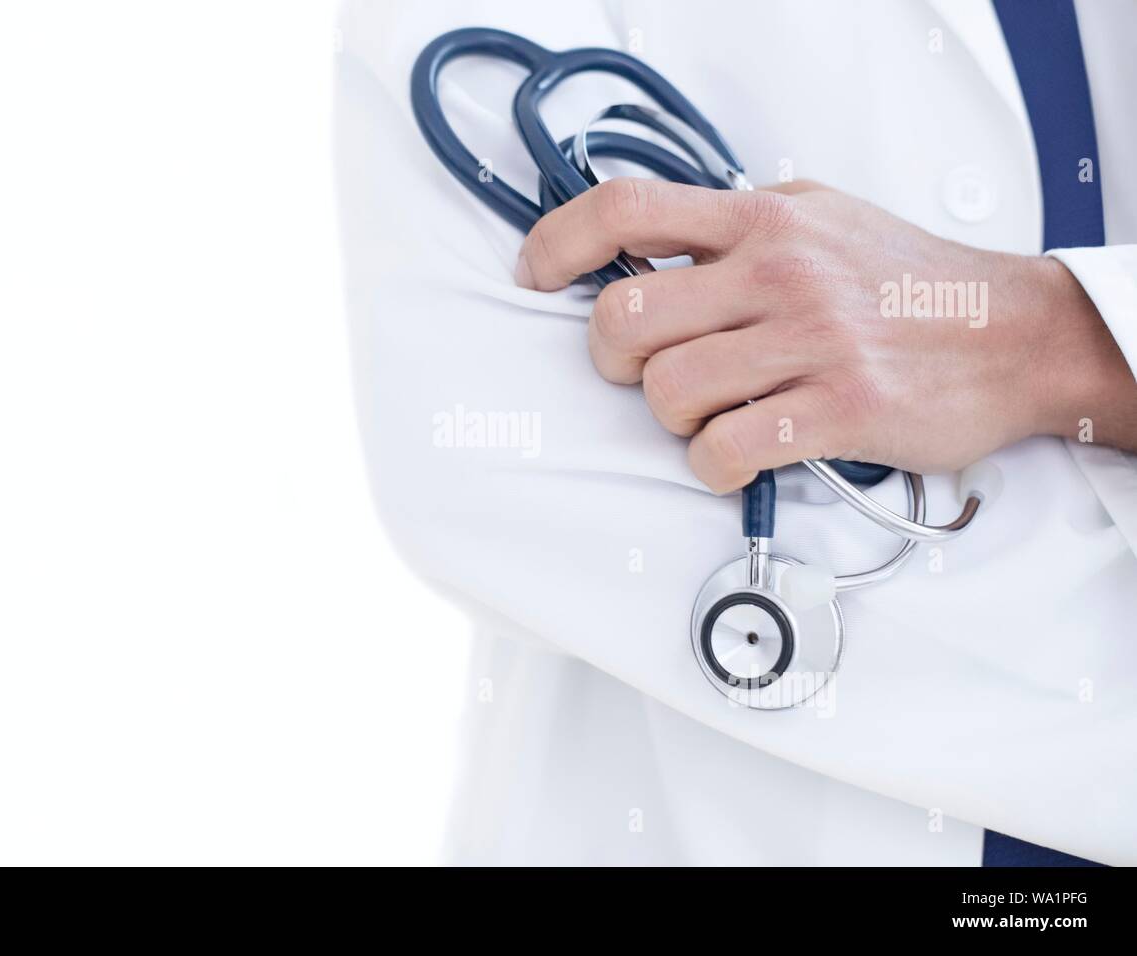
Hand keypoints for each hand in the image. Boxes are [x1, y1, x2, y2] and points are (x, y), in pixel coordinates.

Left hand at [514, 178, 1136, 491]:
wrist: (1015, 333)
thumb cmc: (906, 279)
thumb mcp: (820, 216)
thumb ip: (737, 226)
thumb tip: (647, 245)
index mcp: (762, 218)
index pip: (625, 209)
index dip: (558, 243)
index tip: (535, 276)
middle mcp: (779, 270)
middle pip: (624, 321)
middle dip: (613, 361)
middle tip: (642, 373)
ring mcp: (808, 339)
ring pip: (667, 392)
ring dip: (673, 418)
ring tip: (714, 414)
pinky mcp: (838, 409)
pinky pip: (725, 449)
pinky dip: (714, 464)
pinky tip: (737, 455)